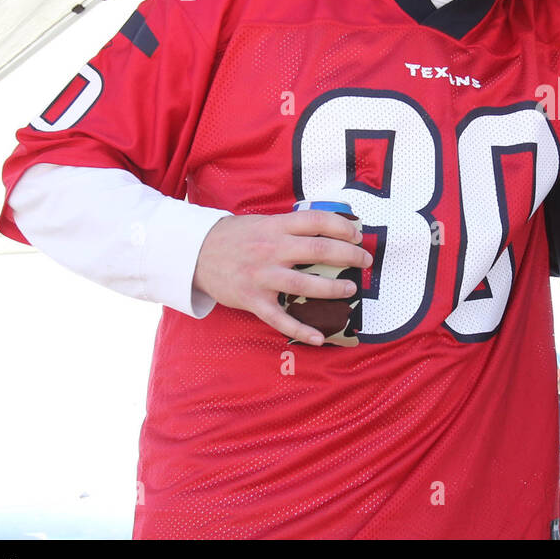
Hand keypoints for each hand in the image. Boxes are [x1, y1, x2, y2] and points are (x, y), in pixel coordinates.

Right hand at [192, 210, 371, 345]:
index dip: (342, 227)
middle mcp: (271, 250)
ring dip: (333, 289)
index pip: (317, 221)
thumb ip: (291, 227)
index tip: (357, 236)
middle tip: (364, 262)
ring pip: (305, 285)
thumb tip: (329, 231)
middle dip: (348, 256)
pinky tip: (320, 337)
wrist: (195, 253)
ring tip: (350, 290)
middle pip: (318, 251)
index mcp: (276, 227)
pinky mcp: (253, 300)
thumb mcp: (263, 222)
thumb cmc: (236, 237)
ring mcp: (262, 276)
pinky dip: (301, 329)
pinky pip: (280, 318)